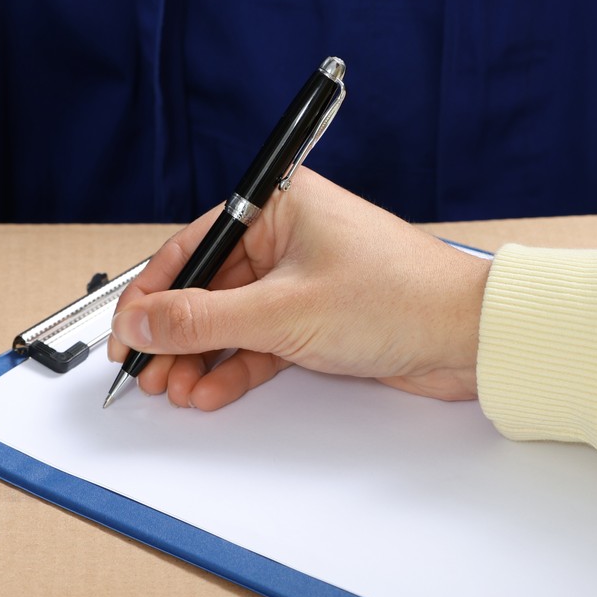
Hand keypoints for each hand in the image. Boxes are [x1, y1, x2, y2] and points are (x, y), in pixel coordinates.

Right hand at [108, 169, 488, 409]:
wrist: (471, 338)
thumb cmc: (398, 298)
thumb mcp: (283, 312)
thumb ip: (203, 320)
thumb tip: (142, 321)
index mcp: (279, 205)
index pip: (192, 246)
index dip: (151, 293)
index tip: (125, 333)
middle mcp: (288, 236)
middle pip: (206, 287)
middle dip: (174, 334)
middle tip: (145, 373)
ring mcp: (302, 280)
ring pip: (231, 320)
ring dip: (200, 357)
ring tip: (175, 390)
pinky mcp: (318, 319)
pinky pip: (260, 342)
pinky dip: (234, 366)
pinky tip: (209, 391)